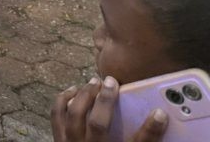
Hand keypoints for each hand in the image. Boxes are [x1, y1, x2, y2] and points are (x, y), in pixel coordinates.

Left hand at [51, 76, 168, 141]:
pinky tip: (72, 92)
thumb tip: (158, 119)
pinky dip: (63, 101)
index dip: (150, 130)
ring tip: (93, 83)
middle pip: (98, 124)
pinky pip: (57, 117)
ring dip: (83, 96)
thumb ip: (140, 140)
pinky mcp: (58, 139)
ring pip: (73, 116)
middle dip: (105, 101)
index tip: (160, 113)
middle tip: (111, 82)